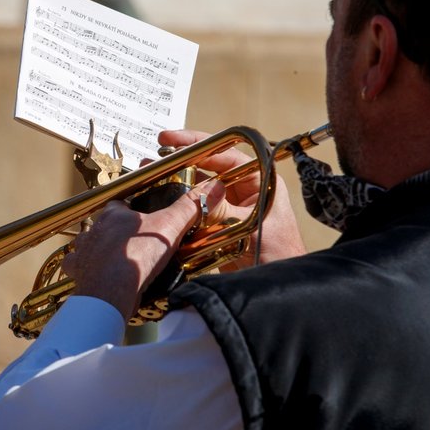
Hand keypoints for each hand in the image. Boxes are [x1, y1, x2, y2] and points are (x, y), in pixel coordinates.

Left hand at [62, 180, 223, 319]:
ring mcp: (83, 250)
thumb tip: (210, 188)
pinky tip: (95, 277)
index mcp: (114, 214)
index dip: (130, 211)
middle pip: (103, 226)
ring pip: (87, 245)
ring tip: (114, 261)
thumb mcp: (170, 227)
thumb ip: (189, 207)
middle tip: (132, 244)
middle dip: (115, 233)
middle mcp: (94, 229)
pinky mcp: (77, 271)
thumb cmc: (137, 255)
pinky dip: (84, 271)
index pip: (120, 205)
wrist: (112, 288)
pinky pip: (76, 267)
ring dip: (97, 251)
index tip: (141, 218)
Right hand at [158, 129, 306, 264]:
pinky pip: (195, 211)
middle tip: (155, 157)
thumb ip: (221, 211)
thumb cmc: (280, 255)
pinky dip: (179, 207)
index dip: (197, 144)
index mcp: (259, 181)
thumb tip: (194, 197)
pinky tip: (159, 202)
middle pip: (207, 169)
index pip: (225, 154)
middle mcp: (243, 190)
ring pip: (198, 189)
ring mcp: (229, 208)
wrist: (278, 288)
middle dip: (181, 162)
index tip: (171, 141)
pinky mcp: (217, 226)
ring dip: (176, 183)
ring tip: (150, 177)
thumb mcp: (249, 229)